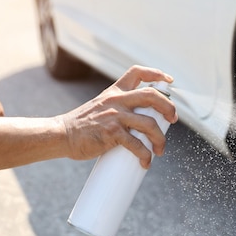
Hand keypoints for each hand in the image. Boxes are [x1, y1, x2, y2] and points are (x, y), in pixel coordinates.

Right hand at [58, 65, 177, 167]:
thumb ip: (118, 107)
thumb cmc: (81, 125)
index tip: (168, 81)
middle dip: (168, 107)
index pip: (137, 73)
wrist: (61, 134)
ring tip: (160, 149)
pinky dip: (145, 155)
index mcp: (114, 92)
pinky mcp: (111, 133)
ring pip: (149, 124)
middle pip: (151, 96)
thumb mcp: (100, 106)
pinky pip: (136, 145)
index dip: (155, 73)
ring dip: (160, 139)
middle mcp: (116, 100)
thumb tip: (141, 122)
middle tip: (173, 119)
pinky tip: (146, 162)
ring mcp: (114, 116)